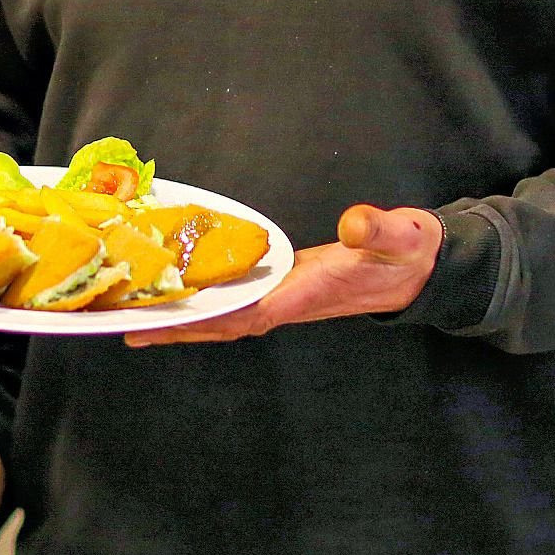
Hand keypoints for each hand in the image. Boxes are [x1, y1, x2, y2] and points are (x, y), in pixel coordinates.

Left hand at [126, 204, 442, 346]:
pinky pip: (237, 301)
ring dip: (187, 321)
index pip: (260, 311)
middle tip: (133, 330)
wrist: (422, 268)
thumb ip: (379, 230)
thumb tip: (354, 225)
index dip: (219, 316)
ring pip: (229, 317)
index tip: (179, 319)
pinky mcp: (286, 286)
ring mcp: (288, 297)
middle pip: (230, 324)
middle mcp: (294, 302)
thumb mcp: (403, 236)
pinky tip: (181, 296)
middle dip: (184, 330)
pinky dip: (207, 302)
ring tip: (140, 322)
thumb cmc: (410, 251)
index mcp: (315, 292)